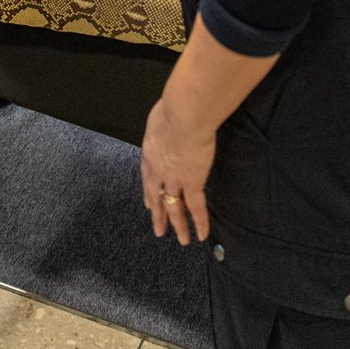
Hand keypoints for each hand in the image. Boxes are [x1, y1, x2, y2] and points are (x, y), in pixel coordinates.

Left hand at [140, 96, 213, 245]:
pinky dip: (200, 222)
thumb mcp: (161, 116)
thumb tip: (167, 122)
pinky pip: (196, 207)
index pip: (147, 178)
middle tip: (158, 231)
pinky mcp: (192, 182)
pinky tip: (202, 235)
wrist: (183, 116)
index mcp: (150, 153)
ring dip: (177, 224)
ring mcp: (174, 178)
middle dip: (157, 214)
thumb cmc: (173, 108)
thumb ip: (163, 125)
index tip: (148, 204)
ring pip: (174, 207)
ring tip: (180, 240)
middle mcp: (159, 170)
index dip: (148, 192)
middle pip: (156, 197)